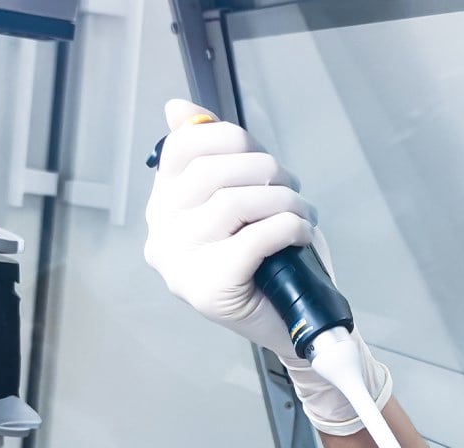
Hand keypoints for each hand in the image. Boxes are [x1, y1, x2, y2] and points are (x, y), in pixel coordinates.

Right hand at [142, 99, 390, 435]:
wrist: (289, 324)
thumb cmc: (266, 259)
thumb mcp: (240, 201)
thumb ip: (211, 155)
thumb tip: (177, 107)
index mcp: (163, 207)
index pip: (179, 149)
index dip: (227, 138)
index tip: (257, 152)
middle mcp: (162, 235)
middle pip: (210, 172)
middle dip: (265, 170)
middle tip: (291, 187)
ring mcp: (181, 265)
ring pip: (234, 202)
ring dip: (283, 200)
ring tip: (301, 214)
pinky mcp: (209, 287)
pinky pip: (255, 237)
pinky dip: (288, 228)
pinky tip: (300, 235)